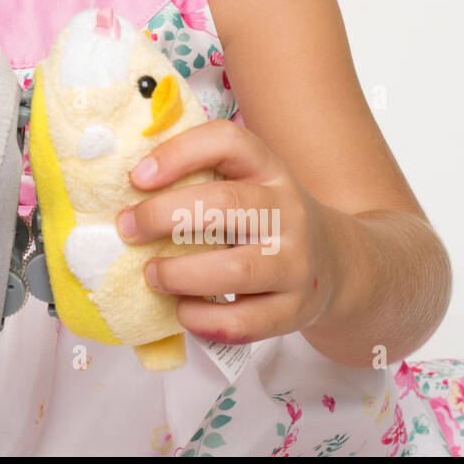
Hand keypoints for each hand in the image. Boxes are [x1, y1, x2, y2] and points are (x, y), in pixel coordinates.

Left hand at [115, 120, 345, 346]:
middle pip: (226, 203)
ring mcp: (296, 262)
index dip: (178, 153)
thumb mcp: (247, 183)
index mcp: (268, 170)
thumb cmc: (266, 219)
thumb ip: (200, 179)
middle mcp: (287, 210)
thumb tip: (126, 193)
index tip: (137, 176)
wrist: (338, 264)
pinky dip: (203, 319)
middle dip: (165, 216)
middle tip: (128, 228)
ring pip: (237, 268)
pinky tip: (182, 310)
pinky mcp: (295, 310)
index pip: (228, 142)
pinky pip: (244, 321)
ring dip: (181, 274)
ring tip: (152, 275)